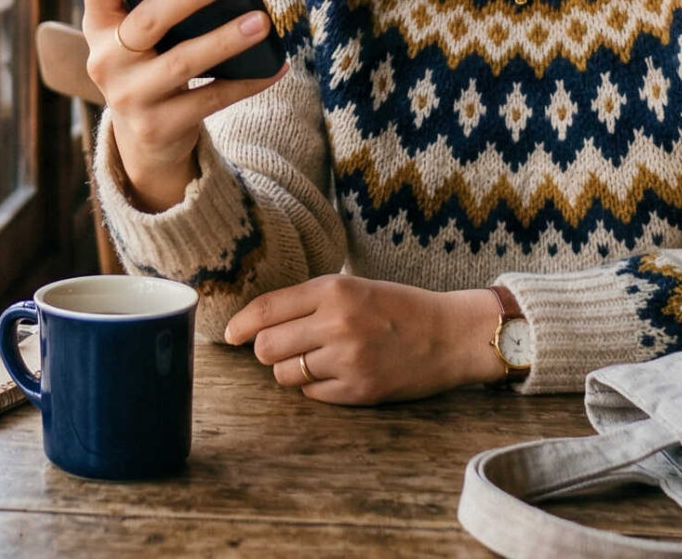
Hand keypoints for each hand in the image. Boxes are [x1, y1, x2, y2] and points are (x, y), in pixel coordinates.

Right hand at [84, 0, 284, 210]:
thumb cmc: (153, 62)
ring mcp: (129, 97)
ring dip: (224, 39)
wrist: (145, 137)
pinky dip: (246, 82)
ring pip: (181, 62)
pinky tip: (275, 66)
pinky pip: (210, 99)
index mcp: (98, 24)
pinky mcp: (159, 126)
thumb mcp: (141, 34)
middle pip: (146, 20)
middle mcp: (105, 60)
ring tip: (261, 20)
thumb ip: (158, 0)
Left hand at [224, 276, 503, 404]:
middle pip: (267, 347)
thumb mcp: (353, 287)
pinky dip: (315, 386)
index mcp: (333, 291)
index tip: (231, 334)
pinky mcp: (359, 390)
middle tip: (283, 347)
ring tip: (314, 359)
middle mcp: (336, 324)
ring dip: (291, 369)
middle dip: (267, 350)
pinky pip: (312, 394)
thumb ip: (309, 300)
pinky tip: (336, 373)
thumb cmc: (399, 307)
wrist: (450, 334)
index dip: (240, 325)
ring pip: (285, 374)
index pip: (266, 310)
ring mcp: (348, 360)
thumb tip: (257, 320)